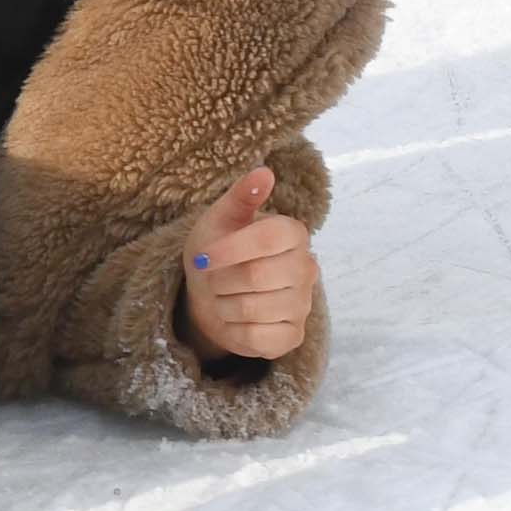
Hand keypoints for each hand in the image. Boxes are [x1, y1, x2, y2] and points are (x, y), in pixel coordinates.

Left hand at [179, 169, 319, 363]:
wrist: (211, 294)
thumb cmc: (217, 250)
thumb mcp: (221, 219)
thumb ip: (241, 195)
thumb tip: (264, 172)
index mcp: (293, 233)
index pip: (268, 238)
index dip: (230, 249)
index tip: (204, 256)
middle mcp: (306, 268)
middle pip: (257, 276)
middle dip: (221, 279)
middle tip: (212, 277)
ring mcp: (303, 305)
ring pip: (253, 308)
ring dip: (223, 304)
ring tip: (222, 296)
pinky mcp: (293, 336)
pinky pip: (258, 338)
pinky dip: (233, 329)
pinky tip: (234, 319)